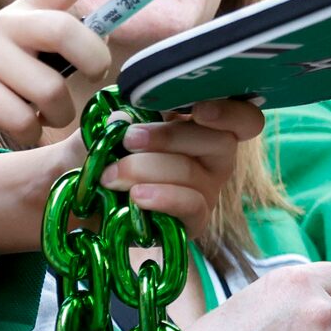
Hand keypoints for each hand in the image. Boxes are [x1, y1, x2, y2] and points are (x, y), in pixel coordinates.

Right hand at [0, 0, 142, 150]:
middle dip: (93, 59)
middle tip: (96, 77)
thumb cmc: (2, 81)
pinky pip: (23, 119)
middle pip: (62, 30)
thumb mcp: (35, 53)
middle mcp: (6, 23)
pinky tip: (22, 127)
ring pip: (48, 89)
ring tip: (47, 115)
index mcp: (29, 8)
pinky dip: (32, 132)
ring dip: (60, 113)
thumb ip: (68, 43)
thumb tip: (106, 37)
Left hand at [98, 100, 262, 225]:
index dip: (230, 112)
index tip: (197, 109)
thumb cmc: (106, 157)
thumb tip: (122, 119)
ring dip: (146, 169)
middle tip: (128, 140)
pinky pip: (191, 205)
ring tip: (111, 175)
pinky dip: (162, 197)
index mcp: (201, 124)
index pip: (242, 118)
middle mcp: (214, 157)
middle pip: (220, 141)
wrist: (88, 201)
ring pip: (192, 172)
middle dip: (168, 137)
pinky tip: (136, 197)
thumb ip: (114, 121)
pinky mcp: (195, 221)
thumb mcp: (104, 132)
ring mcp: (207, 190)